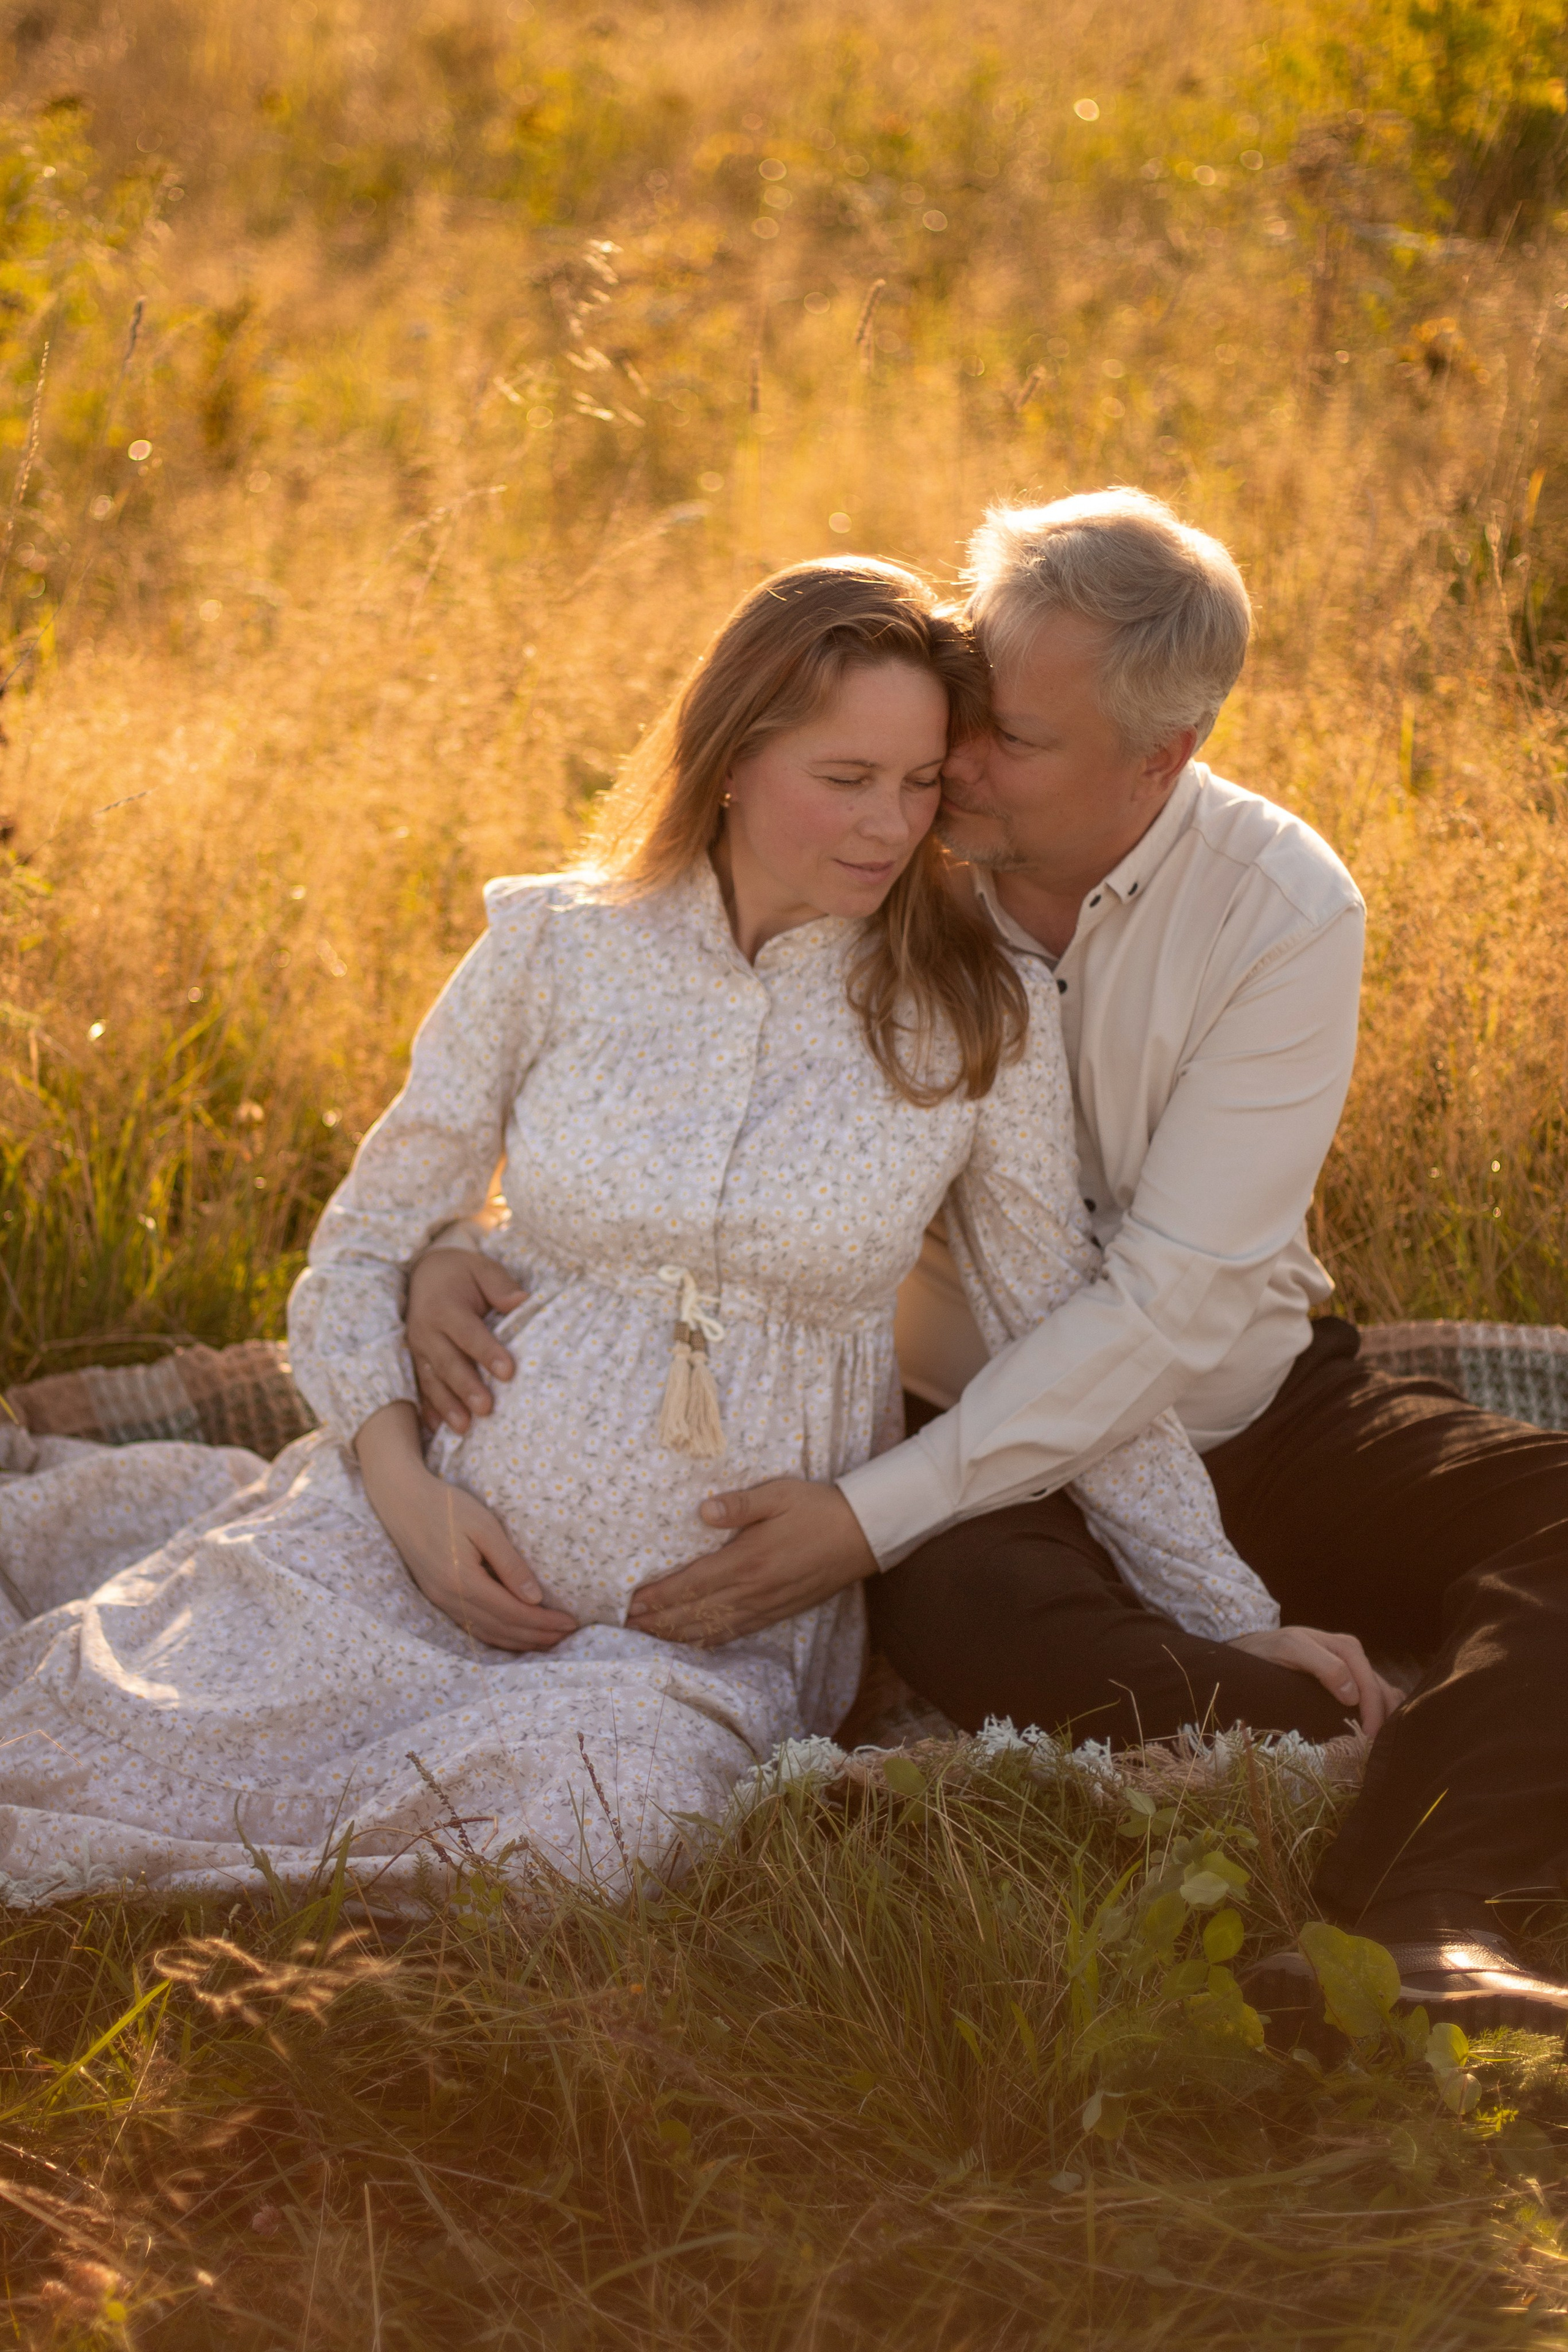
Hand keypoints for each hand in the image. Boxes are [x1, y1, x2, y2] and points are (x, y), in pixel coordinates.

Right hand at [356, 1403, 575, 1650]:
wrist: (401, 1500)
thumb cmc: (446, 1505)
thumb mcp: (484, 1527)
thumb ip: (509, 1564)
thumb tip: (535, 1599)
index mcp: (462, 1581)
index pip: (513, 1613)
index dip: (544, 1622)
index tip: (571, 1622)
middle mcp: (449, 1599)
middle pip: (502, 1629)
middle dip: (537, 1636)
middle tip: (568, 1636)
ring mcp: (440, 1601)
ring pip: (487, 1633)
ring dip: (520, 1641)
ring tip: (549, 1641)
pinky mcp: (437, 1597)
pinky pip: (472, 1627)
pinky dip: (498, 1636)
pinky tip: (514, 1635)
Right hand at [406, 1247, 527, 1433]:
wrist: (424, 1273)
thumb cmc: (461, 1274)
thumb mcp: (481, 1268)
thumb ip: (500, 1285)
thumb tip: (522, 1301)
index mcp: (445, 1307)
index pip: (469, 1333)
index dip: (487, 1353)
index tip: (508, 1372)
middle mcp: (427, 1331)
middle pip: (448, 1362)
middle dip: (467, 1387)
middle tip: (486, 1408)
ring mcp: (418, 1349)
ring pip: (432, 1381)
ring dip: (448, 1405)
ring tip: (464, 1427)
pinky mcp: (416, 1361)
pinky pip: (420, 1388)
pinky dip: (428, 1409)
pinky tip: (437, 1428)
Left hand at [626, 1478, 876, 1645]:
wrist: (863, 1534)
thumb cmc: (817, 1508)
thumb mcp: (778, 1494)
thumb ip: (739, 1505)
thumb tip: (702, 1511)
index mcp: (747, 1561)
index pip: (691, 1584)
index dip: (658, 1596)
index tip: (630, 1602)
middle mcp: (753, 1591)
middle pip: (695, 1613)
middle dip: (658, 1620)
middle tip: (625, 1626)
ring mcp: (766, 1606)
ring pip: (712, 1628)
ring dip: (677, 1634)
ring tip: (648, 1637)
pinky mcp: (778, 1612)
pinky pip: (736, 1632)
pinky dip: (709, 1640)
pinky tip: (693, 1641)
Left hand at [1228, 1624, 1403, 1736]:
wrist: (1254, 1649)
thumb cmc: (1269, 1650)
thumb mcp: (1291, 1649)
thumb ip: (1323, 1666)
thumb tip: (1353, 1696)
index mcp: (1346, 1648)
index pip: (1370, 1684)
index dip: (1373, 1712)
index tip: (1368, 1739)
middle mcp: (1354, 1657)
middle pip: (1380, 1690)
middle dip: (1384, 1718)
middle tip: (1376, 1749)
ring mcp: (1352, 1668)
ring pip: (1382, 1694)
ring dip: (1386, 1717)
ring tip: (1382, 1744)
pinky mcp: (1349, 1679)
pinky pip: (1375, 1694)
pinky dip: (1383, 1710)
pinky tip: (1383, 1727)